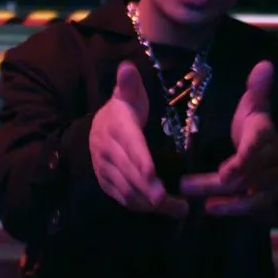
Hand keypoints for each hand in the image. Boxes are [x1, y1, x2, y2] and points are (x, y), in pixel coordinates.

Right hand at [89, 61, 188, 217]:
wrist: (97, 126)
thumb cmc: (124, 110)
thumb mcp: (129, 94)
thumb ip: (130, 83)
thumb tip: (127, 67)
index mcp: (117, 128)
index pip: (131, 150)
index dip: (143, 167)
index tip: (157, 182)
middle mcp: (107, 150)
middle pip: (130, 176)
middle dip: (153, 193)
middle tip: (180, 206)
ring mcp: (104, 168)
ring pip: (127, 191)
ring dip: (151, 205)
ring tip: (177, 210)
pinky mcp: (105, 181)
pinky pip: (121, 197)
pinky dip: (140, 206)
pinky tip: (159, 209)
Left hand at [182, 61, 277, 216]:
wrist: (270, 148)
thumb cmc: (252, 126)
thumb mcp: (252, 107)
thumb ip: (256, 90)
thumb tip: (265, 64)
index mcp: (265, 134)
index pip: (257, 147)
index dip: (242, 161)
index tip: (224, 173)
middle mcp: (274, 158)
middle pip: (246, 174)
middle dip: (215, 182)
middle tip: (184, 184)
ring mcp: (273, 179)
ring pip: (249, 192)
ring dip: (223, 199)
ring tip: (197, 201)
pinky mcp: (268, 196)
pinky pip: (254, 206)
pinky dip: (234, 210)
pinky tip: (212, 209)